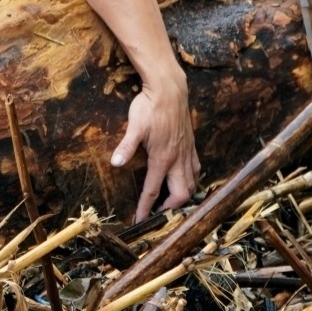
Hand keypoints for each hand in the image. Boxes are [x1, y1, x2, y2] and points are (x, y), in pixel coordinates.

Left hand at [113, 77, 199, 221]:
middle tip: (158, 213)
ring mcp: (187, 153)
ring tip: (170, 201)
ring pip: (192, 184)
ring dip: (182, 196)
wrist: (170, 90)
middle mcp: (178, 160)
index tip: (140, 221)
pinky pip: (196, 169)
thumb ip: (126, 147)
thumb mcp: (134, 126)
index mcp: (162, 159)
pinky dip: (191, 180)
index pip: (153, 191)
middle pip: (181, 194)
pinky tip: (182, 179)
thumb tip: (115, 163)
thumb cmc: (150, 107)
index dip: (146, 209)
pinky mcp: (191, 146)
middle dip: (170, 208)